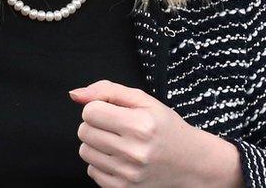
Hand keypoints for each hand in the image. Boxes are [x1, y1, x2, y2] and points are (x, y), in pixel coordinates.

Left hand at [70, 80, 242, 187]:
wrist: (190, 162)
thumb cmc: (166, 127)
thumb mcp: (143, 100)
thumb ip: (107, 91)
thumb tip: (75, 95)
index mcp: (140, 125)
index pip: (90, 111)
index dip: (99, 107)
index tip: (114, 112)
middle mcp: (133, 152)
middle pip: (84, 131)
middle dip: (97, 124)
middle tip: (117, 127)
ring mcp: (127, 174)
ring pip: (85, 151)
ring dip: (97, 144)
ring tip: (119, 142)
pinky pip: (91, 171)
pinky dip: (102, 163)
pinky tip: (120, 159)